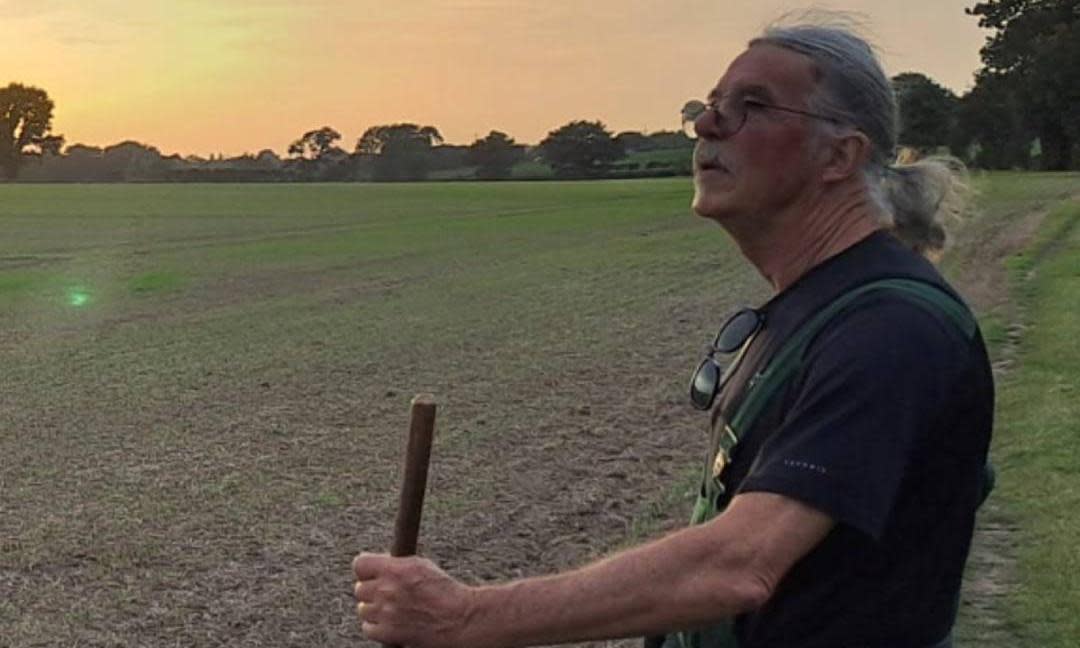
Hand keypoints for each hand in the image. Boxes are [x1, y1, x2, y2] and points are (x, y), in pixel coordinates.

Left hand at [352, 552, 477, 647]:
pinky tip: (390, 622)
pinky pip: (368, 628)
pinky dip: (376, 627)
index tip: (370, 573)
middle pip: (359, 589)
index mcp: (396, 569)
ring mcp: (386, 613)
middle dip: (371, 590)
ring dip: (374, 610)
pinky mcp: (387, 633)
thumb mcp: (422, 566)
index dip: (365, 570)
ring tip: (390, 609)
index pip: (360, 565)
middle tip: (384, 593)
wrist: (459, 618)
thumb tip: (382, 565)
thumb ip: (398, 564)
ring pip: (362, 609)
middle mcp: (387, 590)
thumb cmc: (446, 592)